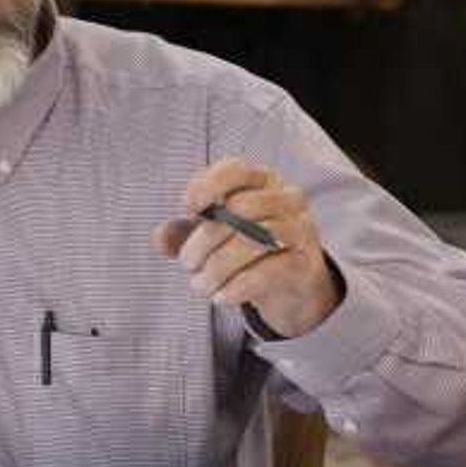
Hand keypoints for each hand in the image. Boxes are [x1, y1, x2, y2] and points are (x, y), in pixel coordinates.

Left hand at [157, 159, 343, 339]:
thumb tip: (161, 238)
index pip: (236, 170)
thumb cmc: (250, 250)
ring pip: (253, 241)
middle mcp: (286, 199)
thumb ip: (185, 233)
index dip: (208, 185)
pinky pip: (267, 272)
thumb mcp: (214, 236)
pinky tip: (221, 296)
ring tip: (200, 285)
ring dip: (217, 267)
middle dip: (204, 239)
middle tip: (187, 264)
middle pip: (241, 209)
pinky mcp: (305, 264)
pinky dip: (237, 287)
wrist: (293, 286)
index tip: (187, 207)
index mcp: (262, 181)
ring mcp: (300, 230)